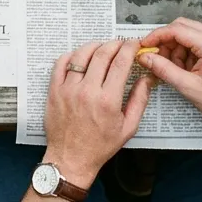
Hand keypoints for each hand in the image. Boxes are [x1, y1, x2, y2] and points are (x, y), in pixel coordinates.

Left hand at [41, 39, 152, 187]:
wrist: (71, 158)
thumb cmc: (100, 145)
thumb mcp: (128, 127)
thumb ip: (139, 100)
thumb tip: (147, 79)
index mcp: (107, 100)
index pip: (120, 63)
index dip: (129, 48)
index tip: (134, 44)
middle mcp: (87, 91)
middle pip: (102, 54)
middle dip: (114, 44)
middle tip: (120, 44)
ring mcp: (68, 89)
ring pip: (80, 55)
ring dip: (94, 46)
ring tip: (102, 47)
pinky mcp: (54, 91)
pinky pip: (60, 64)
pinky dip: (71, 55)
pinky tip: (79, 57)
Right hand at [137, 19, 201, 130]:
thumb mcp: (188, 87)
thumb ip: (164, 69)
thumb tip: (144, 57)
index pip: (176, 29)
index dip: (157, 36)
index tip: (144, 47)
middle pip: (182, 27)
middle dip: (166, 42)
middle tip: (157, 59)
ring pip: (188, 34)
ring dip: (176, 49)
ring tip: (175, 70)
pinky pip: (196, 42)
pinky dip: (186, 53)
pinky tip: (186, 70)